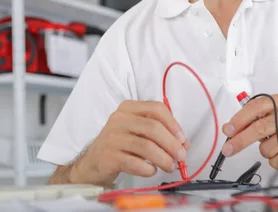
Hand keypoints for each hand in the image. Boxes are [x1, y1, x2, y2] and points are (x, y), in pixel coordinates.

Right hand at [71, 100, 189, 185]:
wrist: (93, 162)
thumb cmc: (121, 144)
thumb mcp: (138, 130)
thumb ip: (160, 132)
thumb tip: (184, 144)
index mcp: (129, 108)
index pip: (156, 108)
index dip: (173, 124)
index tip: (182, 139)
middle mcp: (119, 119)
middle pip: (153, 128)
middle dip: (171, 144)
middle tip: (181, 156)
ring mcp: (112, 137)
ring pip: (146, 146)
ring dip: (163, 159)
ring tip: (170, 167)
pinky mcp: (109, 156)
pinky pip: (135, 163)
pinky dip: (148, 169)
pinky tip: (152, 170)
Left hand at [220, 94, 277, 168]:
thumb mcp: (272, 115)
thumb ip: (251, 119)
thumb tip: (229, 129)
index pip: (256, 106)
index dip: (240, 118)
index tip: (228, 130)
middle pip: (259, 128)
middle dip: (240, 140)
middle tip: (228, 149)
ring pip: (265, 148)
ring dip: (264, 151)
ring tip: (275, 145)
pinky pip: (275, 160)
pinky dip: (274, 160)